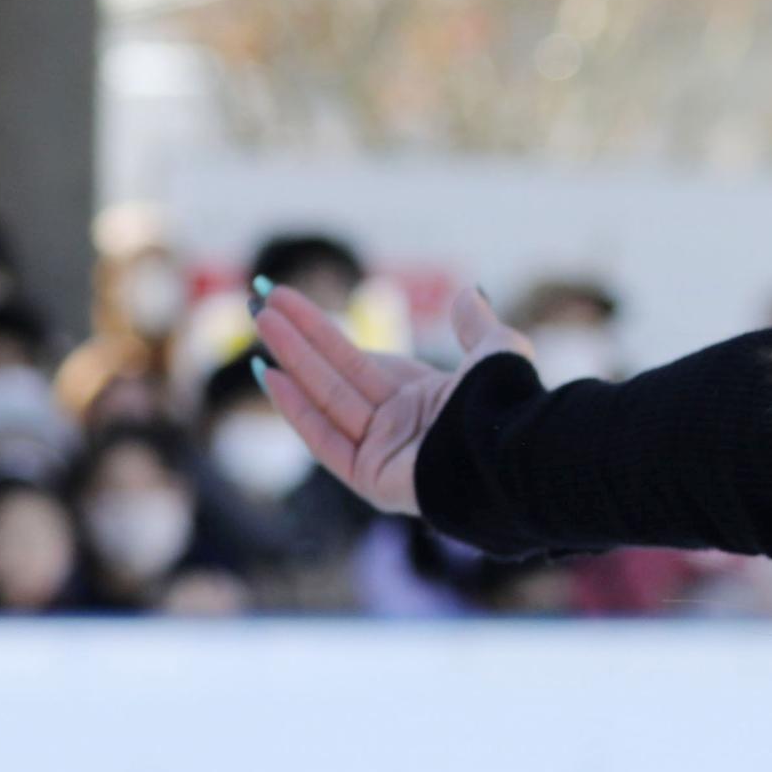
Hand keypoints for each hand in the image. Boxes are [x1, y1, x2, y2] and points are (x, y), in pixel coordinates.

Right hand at [249, 282, 534, 518]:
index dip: (327, 336)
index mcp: (426, 399)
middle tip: (262, 303)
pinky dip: (296, 409)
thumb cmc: (507, 404)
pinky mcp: (371, 478)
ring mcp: (384, 452)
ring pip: (327, 398)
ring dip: (293, 359)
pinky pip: (326, 440)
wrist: (509, 452)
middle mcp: (401, 425)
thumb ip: (476, 326)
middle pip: (338, 375)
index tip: (293, 306)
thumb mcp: (496, 352)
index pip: (363, 364)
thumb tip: (469, 292)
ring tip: (261, 320)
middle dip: (300, 338)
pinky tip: (269, 374)